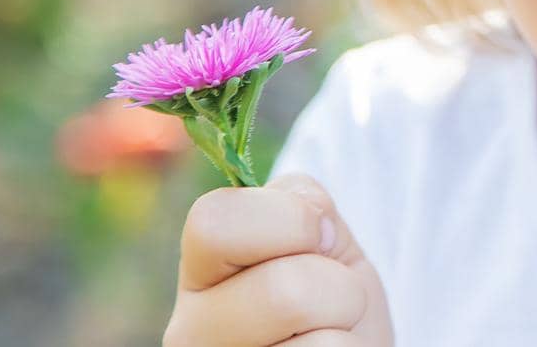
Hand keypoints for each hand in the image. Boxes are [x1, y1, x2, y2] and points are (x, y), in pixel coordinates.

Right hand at [164, 173, 394, 346]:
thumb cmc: (335, 293)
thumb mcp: (324, 235)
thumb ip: (303, 204)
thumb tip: (311, 219)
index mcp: (199, 274)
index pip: (213, 222)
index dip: (291, 220)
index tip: (320, 237)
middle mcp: (188, 333)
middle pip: (282, 291)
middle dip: (337, 287)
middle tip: (335, 304)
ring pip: (317, 343)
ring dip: (347, 329)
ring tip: (331, 337)